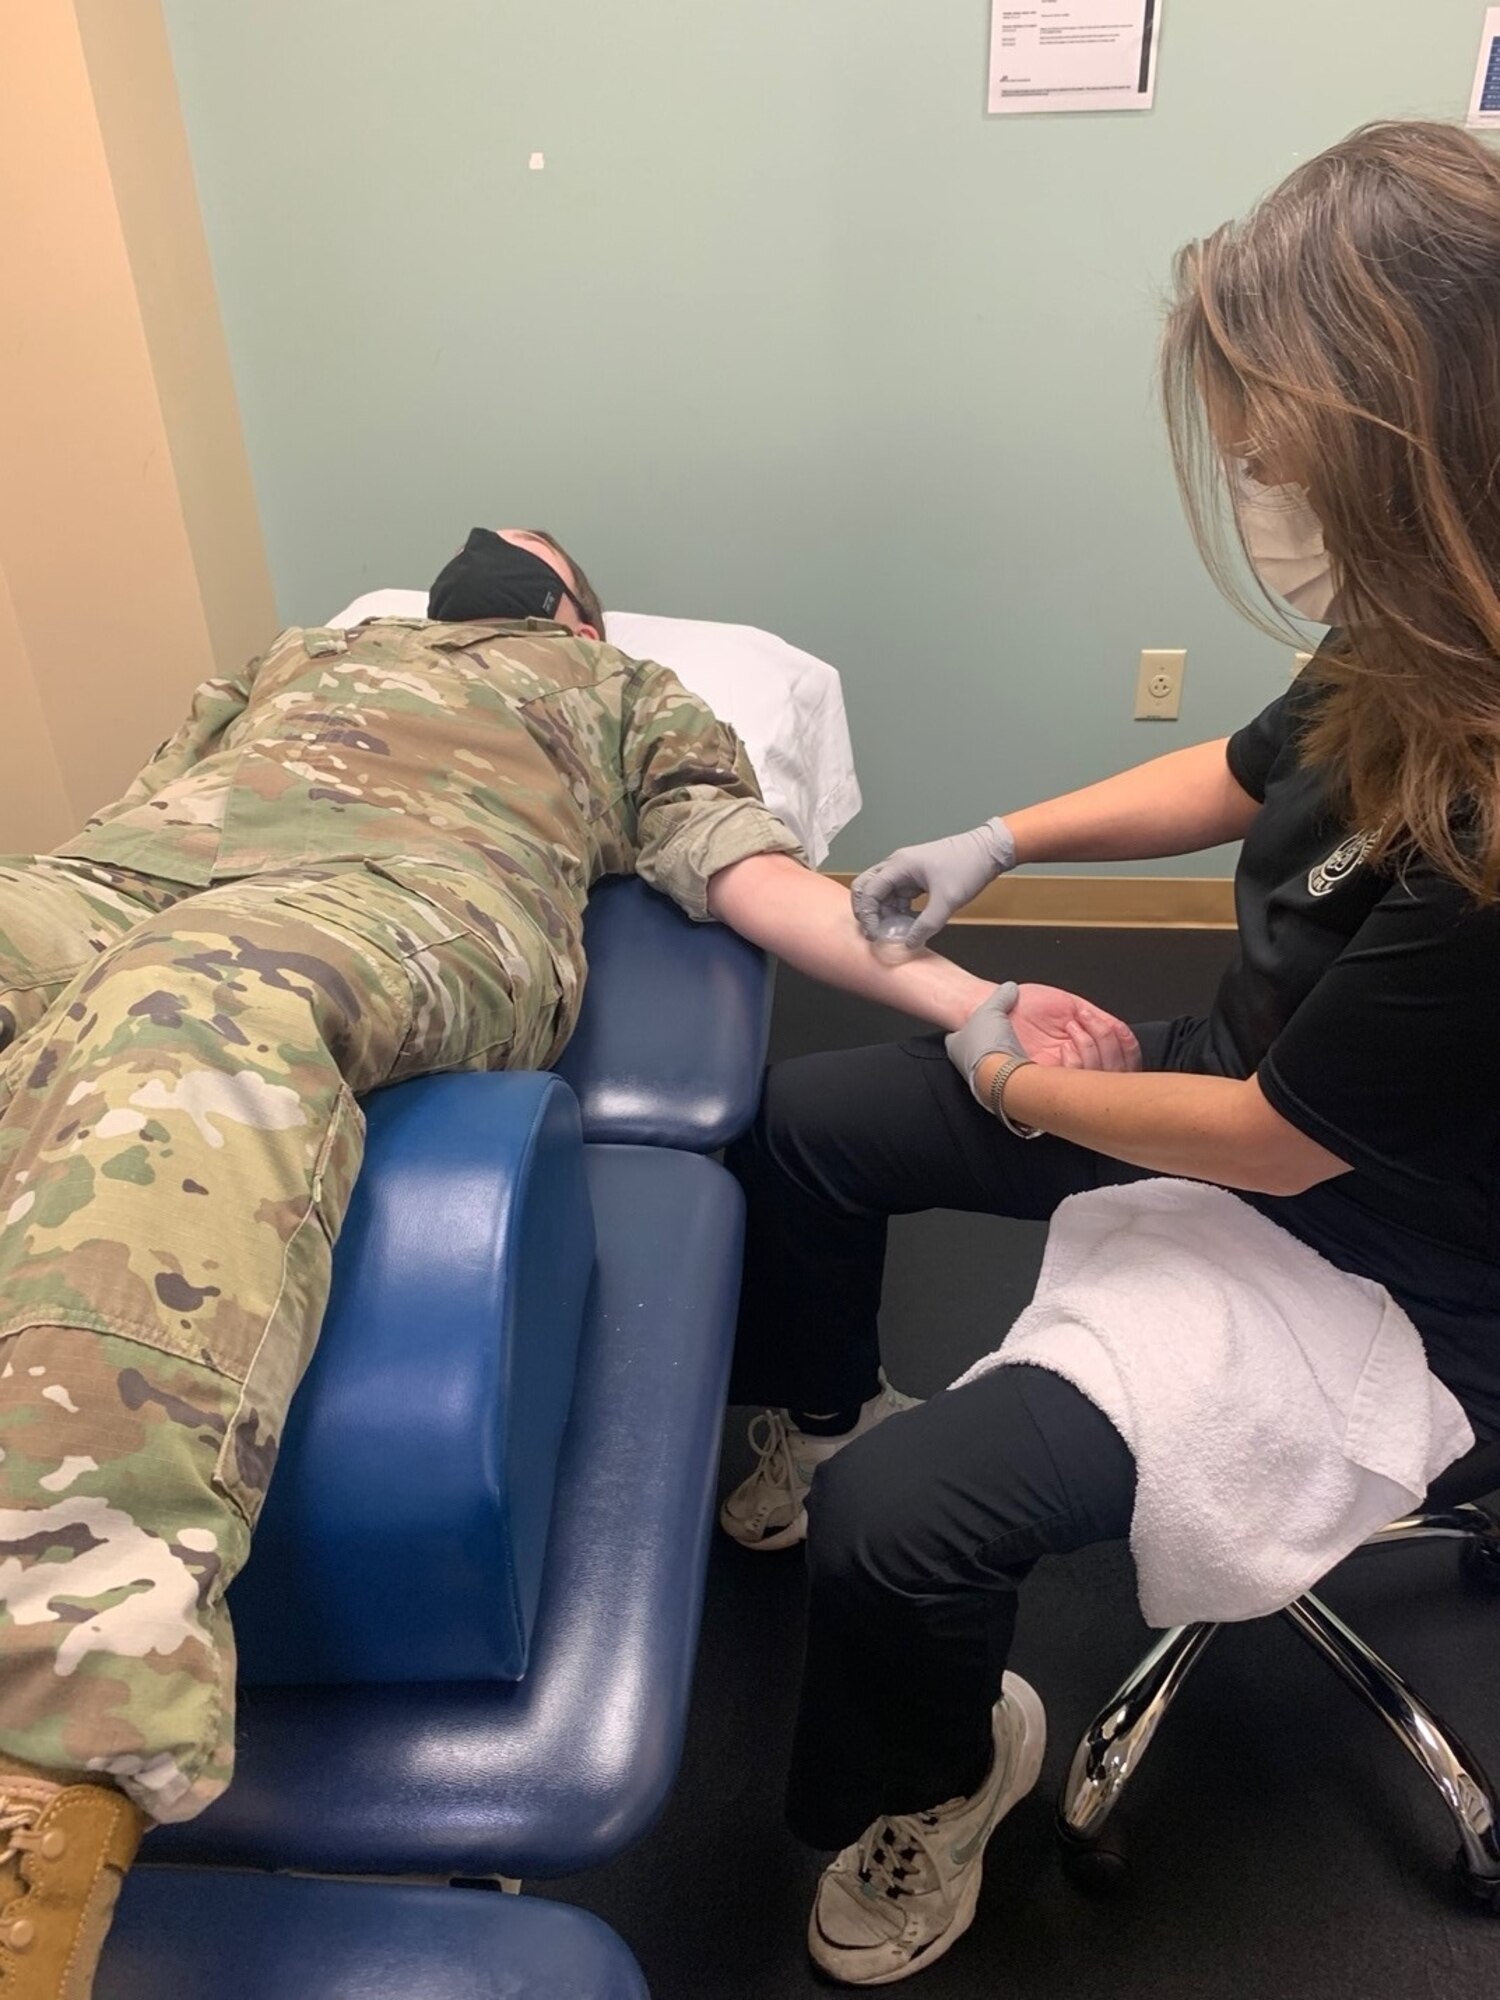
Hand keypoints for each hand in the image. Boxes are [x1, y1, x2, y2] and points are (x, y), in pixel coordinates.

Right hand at [851, 818, 1016, 951]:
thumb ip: (926, 925)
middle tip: (874, 931)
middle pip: (867, 887)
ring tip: (896, 930)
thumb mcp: (947, 901)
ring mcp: (906, 869)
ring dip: (884, 912)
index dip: (868, 915)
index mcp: (899, 865)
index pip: (870, 891)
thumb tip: (908, 943)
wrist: (989, 850)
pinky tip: (909, 921)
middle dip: (867, 911)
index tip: (875, 934)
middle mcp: (897, 864)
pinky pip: (897, 893)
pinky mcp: (916, 875)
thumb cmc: (968, 867)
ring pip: (882, 892)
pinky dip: (898, 908)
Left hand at [945, 982, 1027, 1099]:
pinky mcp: (996, 1089)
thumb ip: (1000, 997)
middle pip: (971, 1050)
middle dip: (984, 1045)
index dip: (964, 1027)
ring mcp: (979, 1079)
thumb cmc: (986, 1046)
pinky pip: (1004, 1077)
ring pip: (987, 1066)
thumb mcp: (991, 1010)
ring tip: (1012, 1052)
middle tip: (998, 1039)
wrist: (998, 1079)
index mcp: (956, 1043)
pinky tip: (1021, 1067)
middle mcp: (964, 1063)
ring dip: (998, 1060)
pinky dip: (1012, 1072)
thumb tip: (1009, 987)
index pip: (954, 1034)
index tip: (974, 1024)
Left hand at [1009, 984, 1140, 1072]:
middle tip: (1099, 1026)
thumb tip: (1121, 1029)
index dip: (1128, 1048)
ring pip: (1099, 1078)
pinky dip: (1079, 1059)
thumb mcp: (1068, 1006)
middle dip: (1112, 1047)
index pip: (1122, 1065)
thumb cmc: (1021, 1006)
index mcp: (1083, 1054)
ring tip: (1073, 1025)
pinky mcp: (1043, 1084)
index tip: (1120, 1030)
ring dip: (1094, 1046)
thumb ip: (1098, 1017)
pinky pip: (1076, 1081)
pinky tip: (1066, 1041)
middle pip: (1116, 1076)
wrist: (989, 1008)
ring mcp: (1058, 1079)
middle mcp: (1073, 1071)